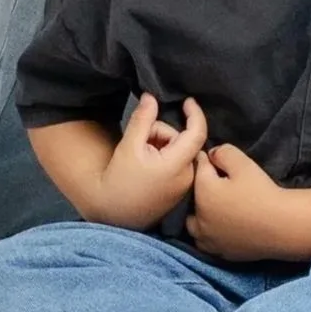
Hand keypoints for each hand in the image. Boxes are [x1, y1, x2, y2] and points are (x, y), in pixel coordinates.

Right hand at [93, 94, 208, 229]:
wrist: (113, 214)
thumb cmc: (120, 179)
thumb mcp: (129, 145)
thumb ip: (143, 118)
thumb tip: (151, 97)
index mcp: (178, 165)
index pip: (197, 133)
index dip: (195, 113)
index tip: (187, 100)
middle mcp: (187, 177)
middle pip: (182, 141)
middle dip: (162, 134)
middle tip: (140, 141)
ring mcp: (184, 188)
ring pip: (178, 152)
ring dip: (161, 146)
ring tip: (140, 157)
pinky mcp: (179, 194)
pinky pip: (177, 165)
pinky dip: (164, 159)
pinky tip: (146, 167)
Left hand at [187, 142, 301, 262]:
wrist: (282, 226)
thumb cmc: (262, 192)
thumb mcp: (243, 162)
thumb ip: (223, 153)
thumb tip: (211, 155)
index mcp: (203, 192)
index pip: (198, 168)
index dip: (206, 160)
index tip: (214, 158)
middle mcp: (200, 218)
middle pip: (192, 198)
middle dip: (200, 188)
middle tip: (217, 183)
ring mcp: (209, 239)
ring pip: (193, 225)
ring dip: (199, 215)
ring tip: (214, 208)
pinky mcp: (221, 253)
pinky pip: (206, 243)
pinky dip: (209, 234)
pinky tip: (222, 228)